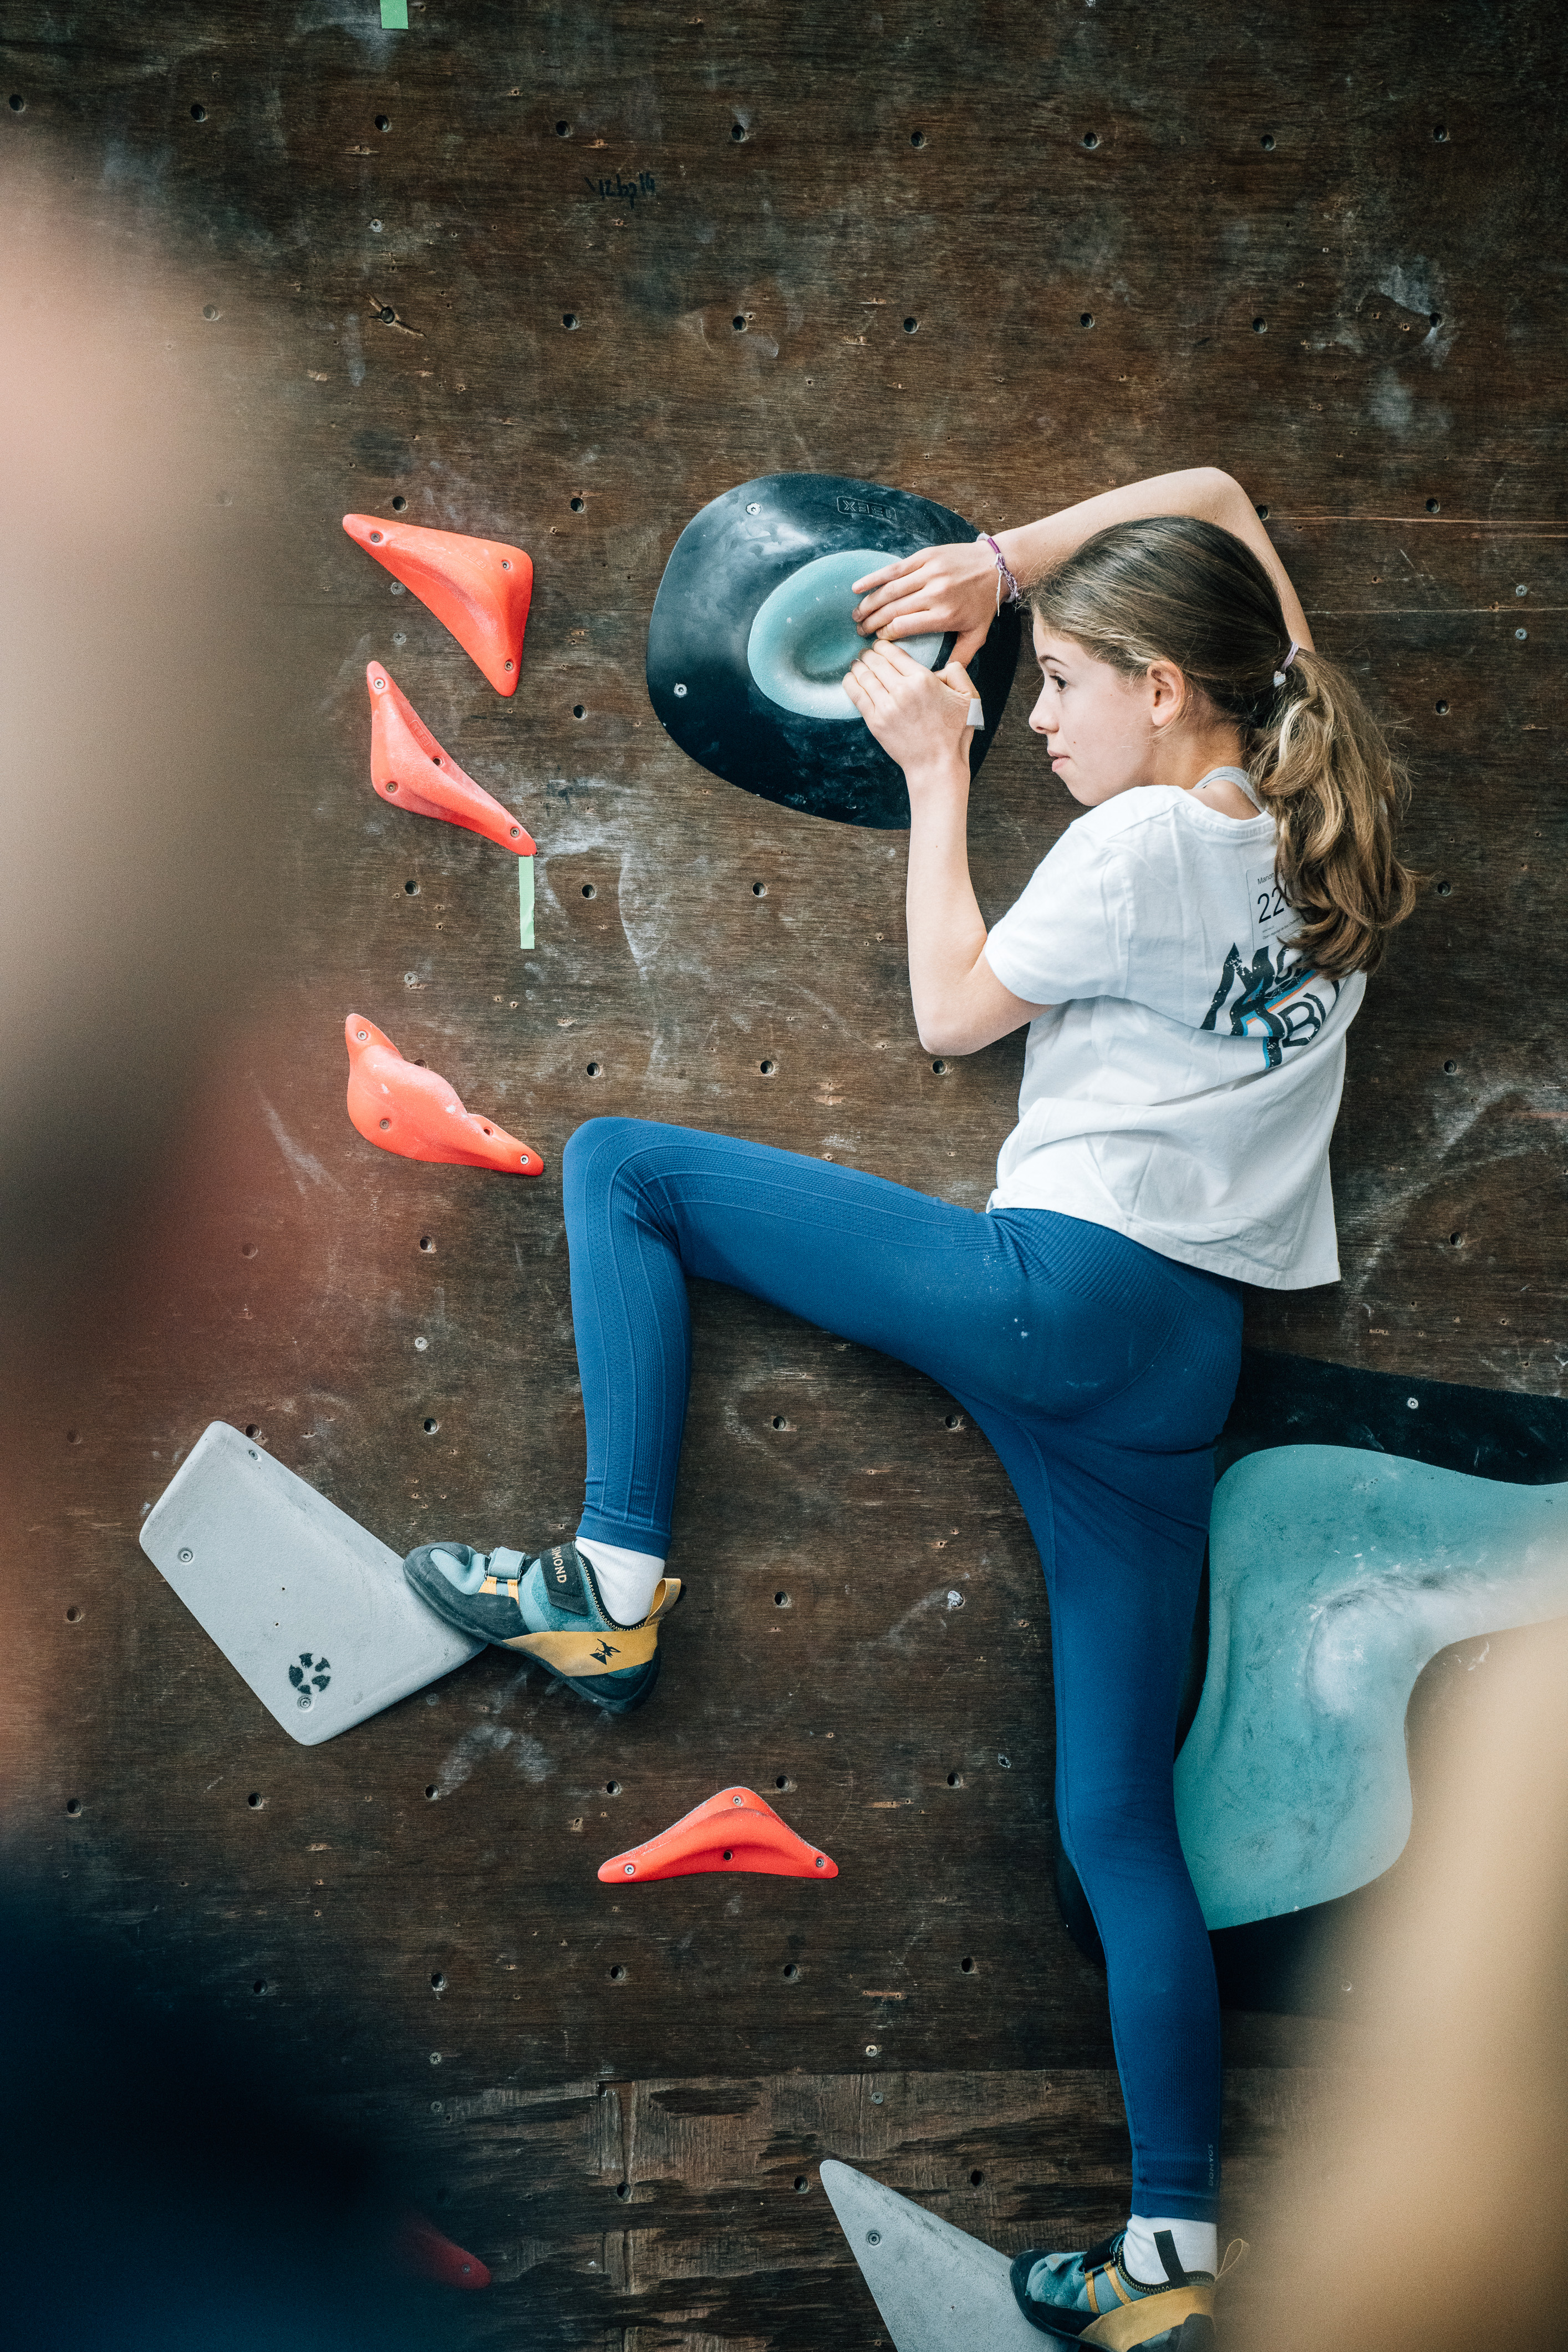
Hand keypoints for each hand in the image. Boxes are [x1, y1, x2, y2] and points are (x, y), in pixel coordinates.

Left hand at [842, 641, 976, 781]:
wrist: (937, 765)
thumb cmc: (954, 733)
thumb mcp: (969, 697)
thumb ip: (958, 672)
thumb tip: (943, 664)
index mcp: (923, 680)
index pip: (895, 653)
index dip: (883, 646)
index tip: (879, 645)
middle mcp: (902, 690)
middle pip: (877, 662)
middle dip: (869, 654)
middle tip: (866, 652)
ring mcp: (886, 707)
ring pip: (865, 676)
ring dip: (859, 666)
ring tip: (857, 663)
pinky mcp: (875, 722)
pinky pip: (857, 695)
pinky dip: (850, 683)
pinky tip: (849, 677)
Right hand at [851, 538, 1001, 665]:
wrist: (996, 566)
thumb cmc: (983, 603)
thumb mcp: (977, 635)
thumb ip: (958, 658)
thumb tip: (940, 678)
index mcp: (944, 615)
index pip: (903, 627)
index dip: (885, 635)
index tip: (876, 641)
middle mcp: (935, 593)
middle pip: (892, 610)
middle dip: (872, 622)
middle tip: (859, 631)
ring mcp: (928, 573)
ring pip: (890, 590)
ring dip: (869, 603)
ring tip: (856, 615)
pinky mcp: (924, 557)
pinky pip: (894, 569)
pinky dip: (874, 578)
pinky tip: (857, 588)